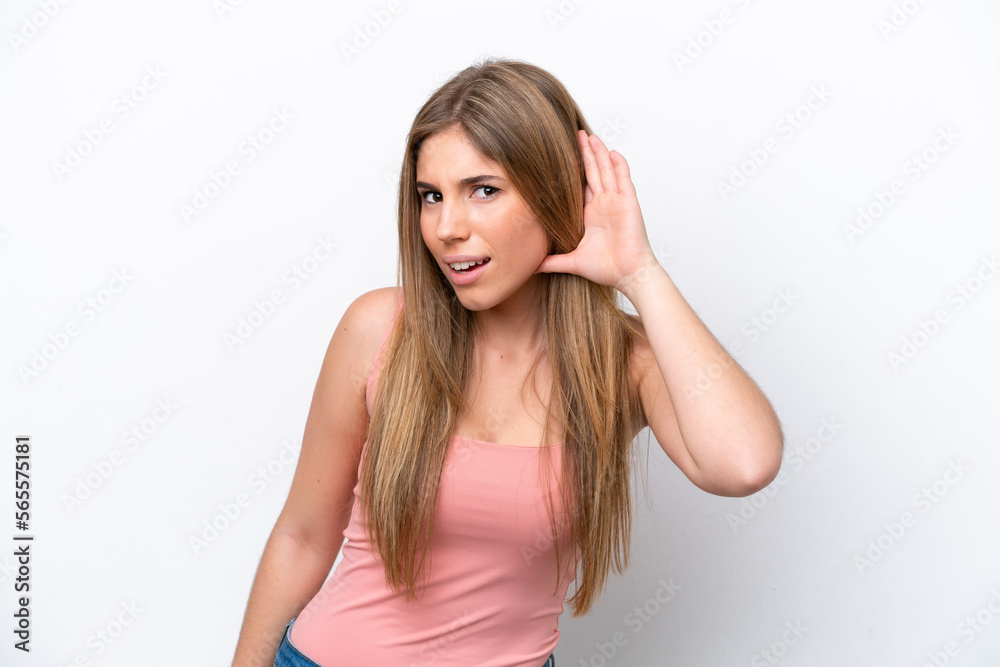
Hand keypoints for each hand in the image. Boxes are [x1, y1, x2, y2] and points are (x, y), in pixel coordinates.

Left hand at [534, 130, 658, 291]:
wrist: (628, 275)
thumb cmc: (606, 269)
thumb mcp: (572, 262)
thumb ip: (553, 261)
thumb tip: (533, 266)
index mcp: (590, 214)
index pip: (580, 186)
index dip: (573, 170)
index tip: (561, 155)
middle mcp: (604, 205)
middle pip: (592, 173)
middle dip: (585, 154)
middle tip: (576, 134)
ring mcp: (617, 202)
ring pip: (606, 171)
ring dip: (599, 153)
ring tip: (590, 136)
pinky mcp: (628, 203)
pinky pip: (623, 180)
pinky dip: (618, 165)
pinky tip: (612, 152)